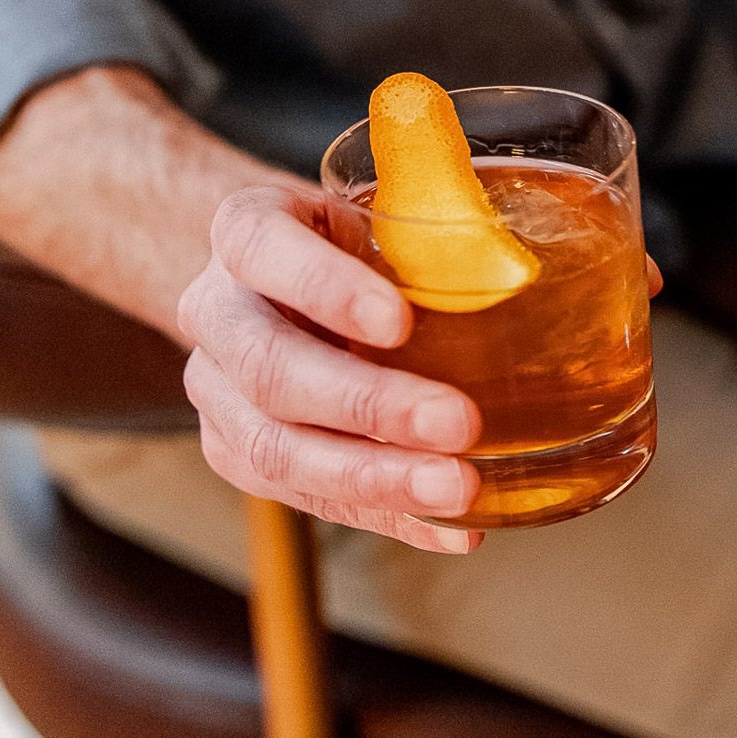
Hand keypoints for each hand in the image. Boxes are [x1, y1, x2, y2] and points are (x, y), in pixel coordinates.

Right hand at [177, 185, 487, 552]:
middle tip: (458, 422)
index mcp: (244, 232)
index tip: (398, 321)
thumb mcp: (377, 209)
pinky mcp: (240, 456)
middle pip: (270, 369)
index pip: (261, 248)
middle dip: (368, 406)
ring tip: (457, 489)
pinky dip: (390, 517)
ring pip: (276, 450)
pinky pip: (310, 499)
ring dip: (376, 478)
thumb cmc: (347, 242)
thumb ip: (433, 222)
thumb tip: (521, 263)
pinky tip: (452, 527)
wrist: (276, 280)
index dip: (324, 287)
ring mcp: (217, 393)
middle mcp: (216, 313)